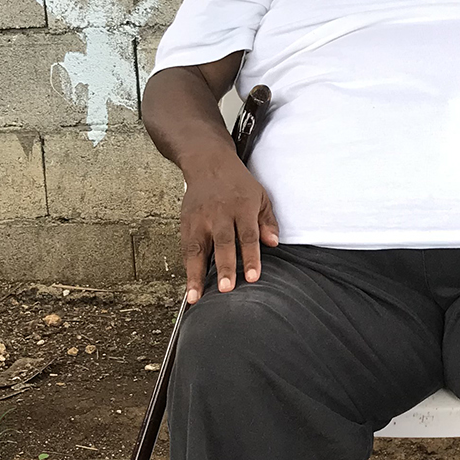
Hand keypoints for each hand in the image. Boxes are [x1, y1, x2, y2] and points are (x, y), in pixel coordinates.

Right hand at [180, 149, 279, 302]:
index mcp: (242, 207)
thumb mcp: (260, 196)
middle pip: (222, 243)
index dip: (251, 257)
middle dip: (224, 267)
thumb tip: (274, 243)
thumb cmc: (237, 183)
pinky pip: (186, 248)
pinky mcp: (185, 222)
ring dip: (196, 275)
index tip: (252, 277)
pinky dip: (187, 268)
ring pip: (198, 249)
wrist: (208, 162)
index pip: (248, 236)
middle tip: (226, 289)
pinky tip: (190, 286)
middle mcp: (219, 214)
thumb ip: (267, 221)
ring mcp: (200, 219)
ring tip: (195, 297)